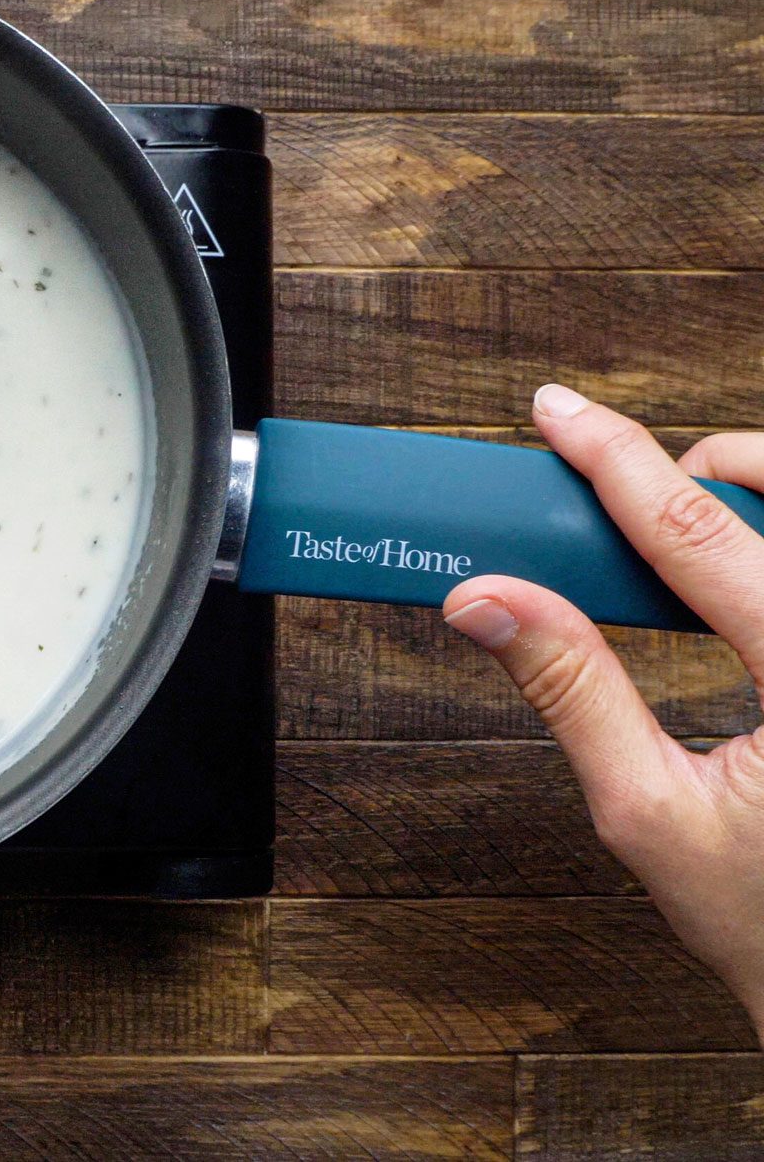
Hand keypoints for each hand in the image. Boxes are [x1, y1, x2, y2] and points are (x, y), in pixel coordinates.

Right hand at [443, 385, 763, 1036]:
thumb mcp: (648, 812)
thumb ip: (570, 689)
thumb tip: (486, 601)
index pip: (701, 533)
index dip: (613, 459)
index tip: (558, 412)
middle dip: (709, 464)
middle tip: (632, 492)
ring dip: (752, 502)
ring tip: (689, 543)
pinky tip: (741, 585)